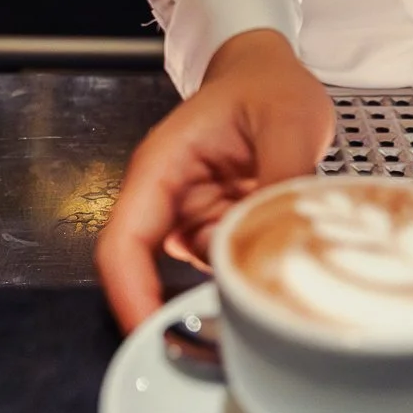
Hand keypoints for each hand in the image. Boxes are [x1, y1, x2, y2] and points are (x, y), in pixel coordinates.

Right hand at [96, 30, 335, 332]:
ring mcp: (190, 220)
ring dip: (227, 293)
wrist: (269, 75)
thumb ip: (284, 173)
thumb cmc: (266, 86)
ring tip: (278, 286)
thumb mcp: (287, 118)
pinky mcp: (214, 231)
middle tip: (234, 336)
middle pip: (148, 274)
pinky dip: (249, 277)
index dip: (131, 296)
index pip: (124, 244)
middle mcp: (166, 202)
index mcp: (162, 169)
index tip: (152, 335)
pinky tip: (284, 271)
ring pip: (195, 278)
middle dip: (183, 310)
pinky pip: (225, 268)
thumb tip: (282, 234)